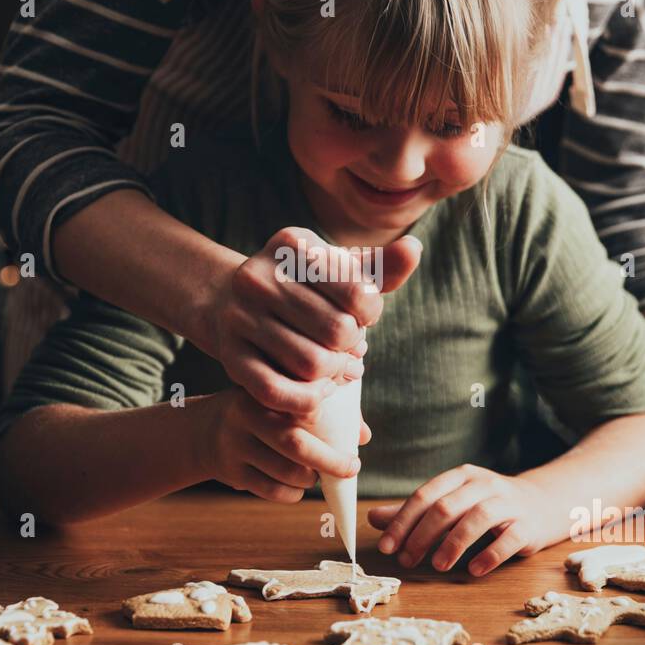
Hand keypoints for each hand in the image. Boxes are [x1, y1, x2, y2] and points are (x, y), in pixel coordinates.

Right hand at [201, 386, 369, 503]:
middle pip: (295, 443)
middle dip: (331, 460)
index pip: (301, 402)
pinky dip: (293, 493)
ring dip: (311, 478)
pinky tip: (297, 486)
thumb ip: (320, 412)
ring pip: (286, 472)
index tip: (344, 424)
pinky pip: (272, 490)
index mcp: (262, 390)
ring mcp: (234, 445)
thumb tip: (363, 435)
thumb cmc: (258, 413)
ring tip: (317, 474)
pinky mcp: (231, 472)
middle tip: (352, 467)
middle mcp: (245, 415)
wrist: (202, 431)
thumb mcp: (278, 400)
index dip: (326, 415)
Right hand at [210, 227, 420, 415]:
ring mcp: (238, 318)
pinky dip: (308, 400)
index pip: (357, 292)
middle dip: (354, 346)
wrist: (232, 304)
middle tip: (351, 348)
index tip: (362, 316)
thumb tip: (414, 249)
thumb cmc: (303, 287)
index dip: (371, 313)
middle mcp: (257, 277)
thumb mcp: (338, 270)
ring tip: (339, 368)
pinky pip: (276, 392)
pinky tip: (320, 392)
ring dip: (336, 375)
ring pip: (311, 365)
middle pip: (337, 331)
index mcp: (290, 245)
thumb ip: (380, 266)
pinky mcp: (230, 357)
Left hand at [368, 464, 552, 574]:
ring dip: (453, 544)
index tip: (386, 547)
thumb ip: (414, 512)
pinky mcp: (527, 525)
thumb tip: (373, 519)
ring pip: (476, 519)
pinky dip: (490, 554)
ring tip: (438, 566)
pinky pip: (508, 538)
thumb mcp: (452, 503)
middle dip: (421, 536)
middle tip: (406, 561)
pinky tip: (474, 570)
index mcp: (460, 477)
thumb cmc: (488, 506)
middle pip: (447, 507)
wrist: (543, 504)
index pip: (425, 496)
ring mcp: (508, 504)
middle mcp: (484, 485)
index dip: (403, 522)